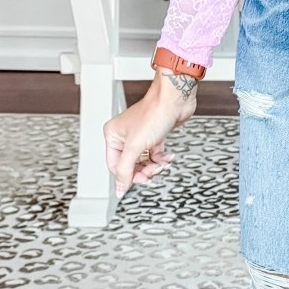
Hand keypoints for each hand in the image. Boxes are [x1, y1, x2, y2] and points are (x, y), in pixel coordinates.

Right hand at [104, 73, 196, 199]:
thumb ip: (125, 170)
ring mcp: (140, 136)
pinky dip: (162, 158)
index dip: (128, 176)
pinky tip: (168, 157)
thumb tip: (120, 188)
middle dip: (144, 171)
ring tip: (162, 164)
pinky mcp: (154, 136)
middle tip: (153, 172)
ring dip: (155, 166)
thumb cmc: (154, 113)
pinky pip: (155, 154)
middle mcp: (125, 135)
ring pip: (144, 161)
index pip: (115, 166)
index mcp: (113, 135)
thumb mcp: (134, 146)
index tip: (139, 182)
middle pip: (131, 165)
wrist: (175, 100)